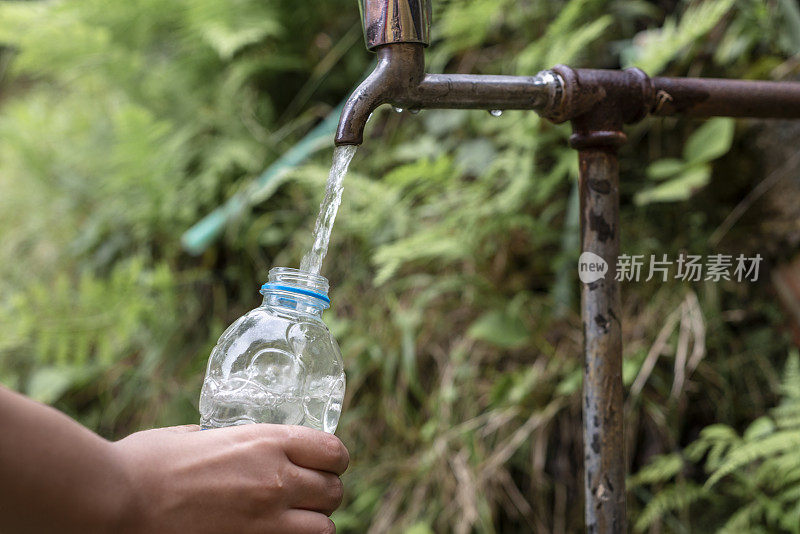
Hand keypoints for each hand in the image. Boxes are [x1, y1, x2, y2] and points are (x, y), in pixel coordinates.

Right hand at [113, 424, 348, 533]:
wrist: (116, 500)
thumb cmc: (146, 462)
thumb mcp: (195, 434)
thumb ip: (223, 437)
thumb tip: (228, 439)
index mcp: (265, 442)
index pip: (332, 451)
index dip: (334, 459)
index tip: (326, 463)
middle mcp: (275, 479)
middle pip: (333, 491)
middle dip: (325, 493)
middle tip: (308, 494)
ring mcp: (265, 520)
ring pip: (323, 528)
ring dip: (314, 523)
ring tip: (295, 520)